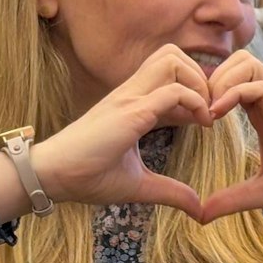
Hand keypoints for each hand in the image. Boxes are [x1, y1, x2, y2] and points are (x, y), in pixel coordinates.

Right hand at [18, 45, 214, 213]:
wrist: (53, 176)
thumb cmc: (87, 177)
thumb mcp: (139, 185)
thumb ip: (170, 191)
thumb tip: (198, 208)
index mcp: (131, 103)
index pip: (169, 73)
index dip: (195, 89)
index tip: (206, 119)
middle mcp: (131, 93)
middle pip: (172, 53)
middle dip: (200, 75)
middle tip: (210, 109)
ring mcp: (130, 98)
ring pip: (172, 60)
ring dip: (198, 82)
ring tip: (206, 113)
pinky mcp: (131, 112)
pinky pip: (173, 91)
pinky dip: (196, 102)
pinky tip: (202, 125)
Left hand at [198, 51, 262, 228]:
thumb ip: (232, 199)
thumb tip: (199, 216)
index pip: (229, 82)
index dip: (205, 92)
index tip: (188, 119)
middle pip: (234, 61)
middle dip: (209, 79)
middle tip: (195, 110)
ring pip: (245, 63)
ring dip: (220, 81)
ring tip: (206, 112)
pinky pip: (257, 85)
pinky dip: (233, 93)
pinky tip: (217, 116)